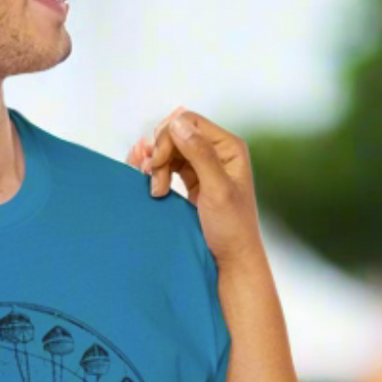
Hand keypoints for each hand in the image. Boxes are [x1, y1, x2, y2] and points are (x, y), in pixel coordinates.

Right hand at [126, 110, 264, 266]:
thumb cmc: (231, 229)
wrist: (231, 259)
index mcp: (229, 147)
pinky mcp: (193, 179)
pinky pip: (168, 163)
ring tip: (154, 189)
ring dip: (155, 164)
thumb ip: (200, 155)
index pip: (188, 122)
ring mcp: (204, 164)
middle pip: (175, 133)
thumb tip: (177, 123)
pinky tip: (150, 184)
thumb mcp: (217, 190)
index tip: (157, 164)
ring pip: (169, 148)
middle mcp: (217, 151)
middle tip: (153, 179)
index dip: (167, 137)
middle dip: (159, 153)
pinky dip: (156, 170)